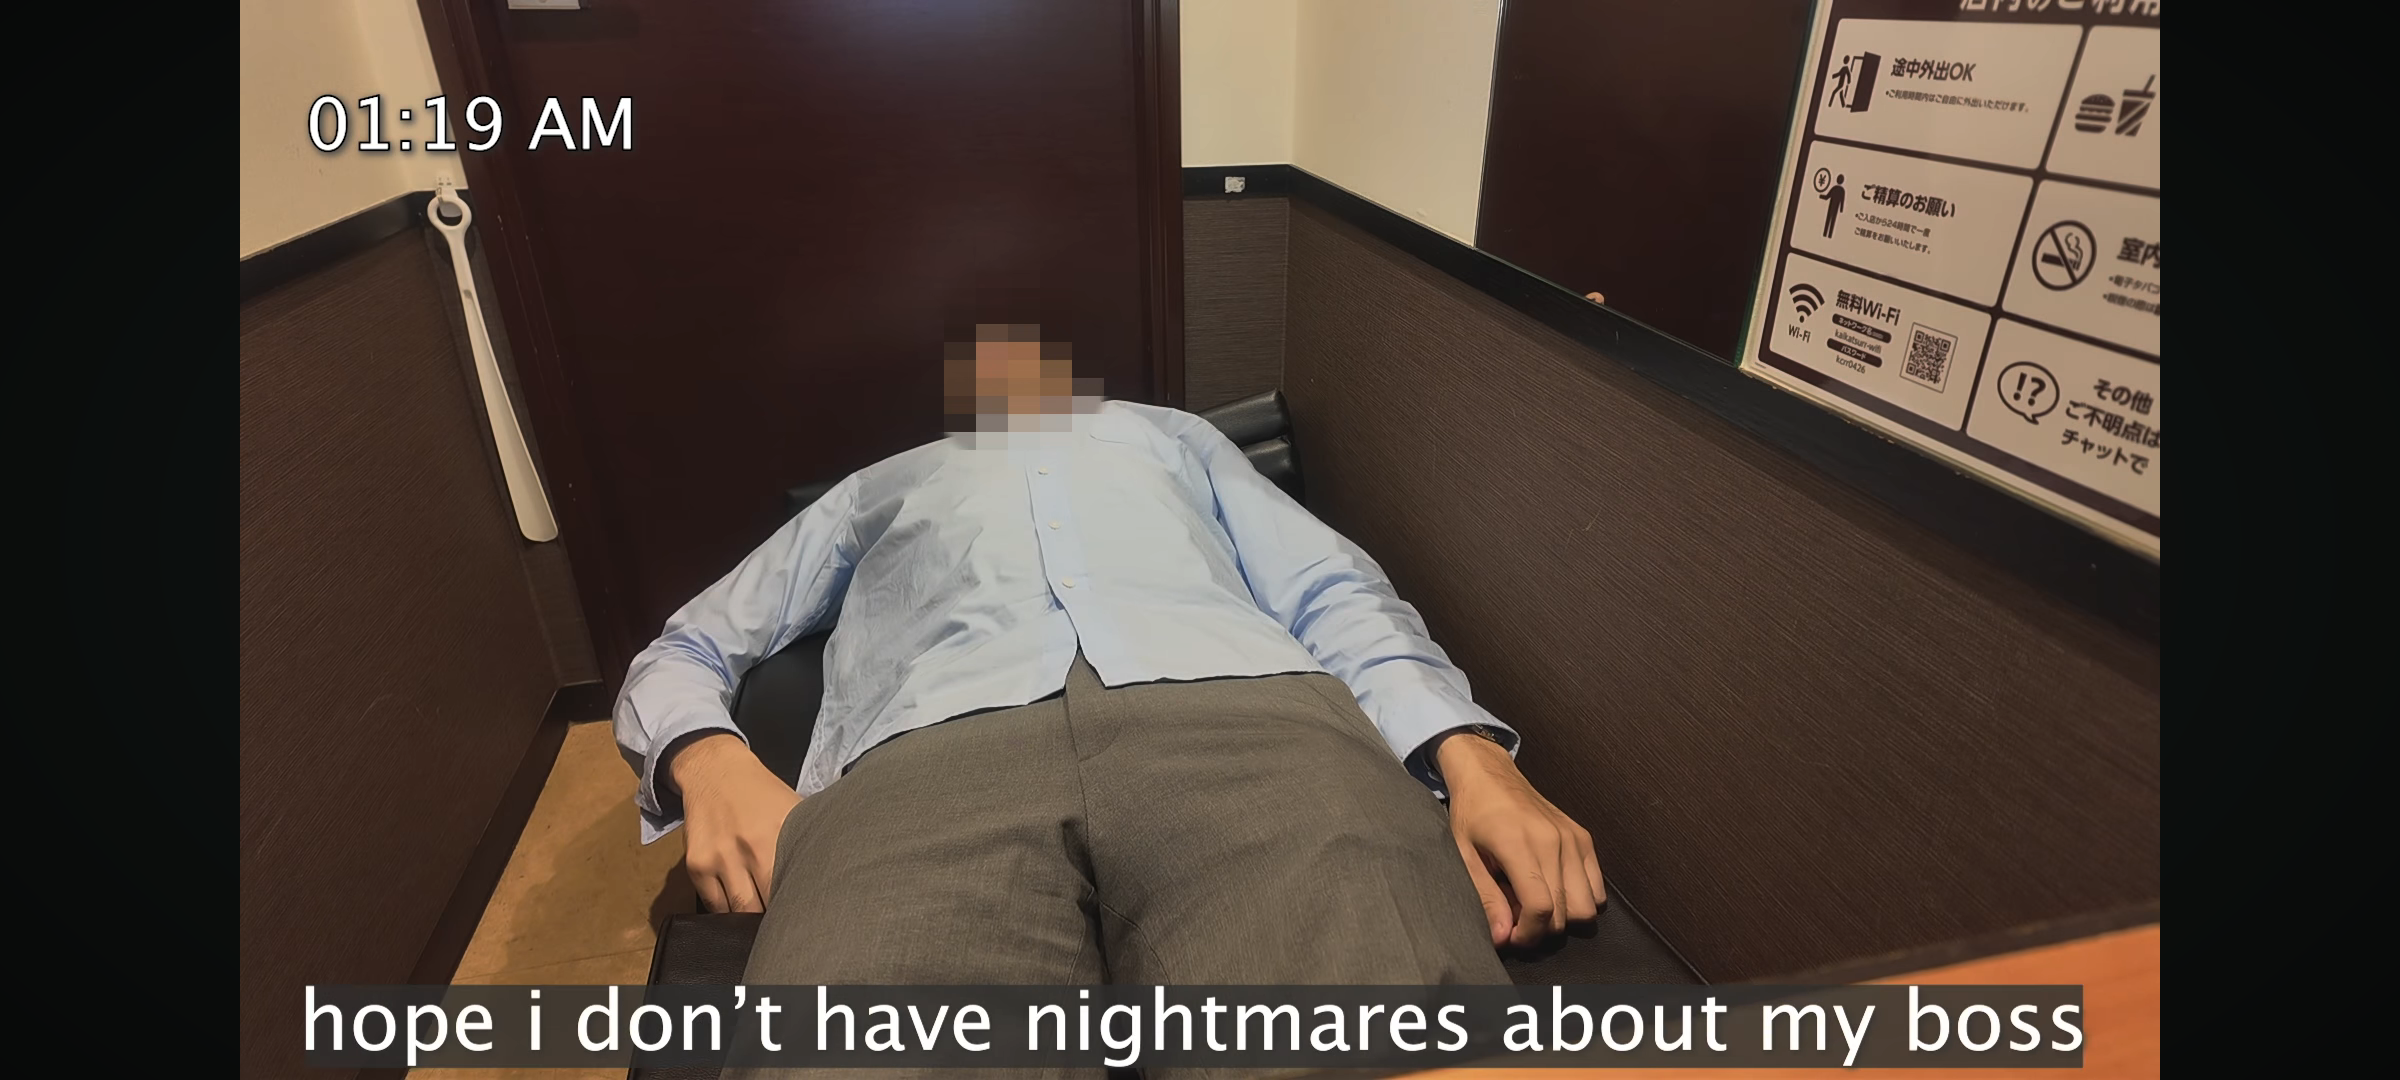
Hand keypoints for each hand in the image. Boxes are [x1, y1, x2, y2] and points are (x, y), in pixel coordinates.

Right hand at [667, 733, 801, 912]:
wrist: (715, 770)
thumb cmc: (762, 794)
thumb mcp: (794, 809)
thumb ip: (808, 840)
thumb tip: (833, 871)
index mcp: (779, 836)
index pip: (793, 890)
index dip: (799, 908)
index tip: (805, 914)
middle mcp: (749, 849)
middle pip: (764, 907)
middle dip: (776, 919)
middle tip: (785, 923)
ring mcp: (719, 859)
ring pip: (738, 911)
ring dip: (750, 919)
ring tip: (762, 919)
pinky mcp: (696, 865)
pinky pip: (713, 904)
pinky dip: (726, 912)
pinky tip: (738, 908)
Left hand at [1437, 733, 1605, 947]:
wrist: (1489, 775)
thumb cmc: (1471, 815)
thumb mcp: (1464, 855)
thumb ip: (1486, 898)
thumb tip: (1503, 938)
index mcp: (1519, 844)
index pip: (1541, 907)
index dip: (1528, 934)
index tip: (1512, 938)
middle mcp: (1553, 841)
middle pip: (1566, 913)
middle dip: (1542, 929)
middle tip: (1519, 920)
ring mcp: (1573, 839)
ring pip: (1587, 906)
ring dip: (1564, 918)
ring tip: (1537, 904)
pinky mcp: (1584, 838)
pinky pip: (1598, 887)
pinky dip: (1581, 898)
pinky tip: (1555, 890)